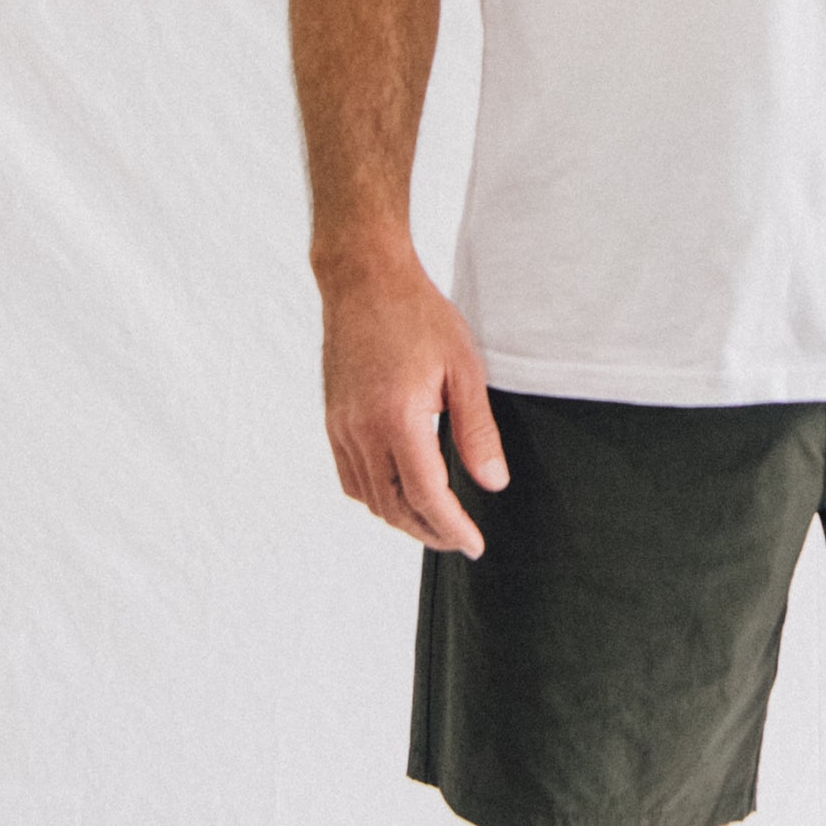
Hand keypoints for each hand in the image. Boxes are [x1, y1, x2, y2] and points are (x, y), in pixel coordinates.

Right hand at [318, 241, 509, 557]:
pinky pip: (351, 477)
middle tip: (460, 538)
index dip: (452, 529)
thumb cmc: (417, 315)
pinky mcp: (332, 421)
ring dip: (402, 518)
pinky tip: (400, 491)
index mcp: (398, 420)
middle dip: (429, 532)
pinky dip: (376, 496)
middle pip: (393, 508)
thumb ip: (477, 432)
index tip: (473, 544)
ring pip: (368, 499)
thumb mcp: (464, 369)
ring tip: (436, 521)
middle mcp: (362, 432)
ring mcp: (341, 428)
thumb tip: (492, 482)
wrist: (365, 281)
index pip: (426, 498)